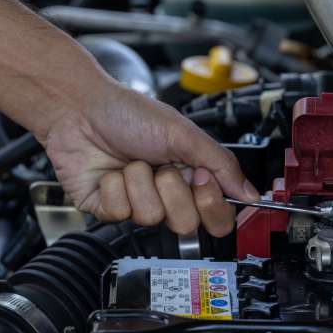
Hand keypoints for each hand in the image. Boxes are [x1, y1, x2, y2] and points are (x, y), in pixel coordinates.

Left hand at [41, 83, 260, 236]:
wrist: (80, 108)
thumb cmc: (128, 113)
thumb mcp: (183, 133)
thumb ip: (221, 164)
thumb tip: (252, 194)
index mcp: (189, 177)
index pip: (216, 216)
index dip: (210, 203)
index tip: (199, 177)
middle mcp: (165, 195)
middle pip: (186, 224)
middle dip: (172, 191)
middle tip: (162, 167)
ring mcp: (136, 204)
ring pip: (151, 217)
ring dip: (140, 182)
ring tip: (130, 162)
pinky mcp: (107, 210)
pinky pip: (120, 213)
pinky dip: (114, 187)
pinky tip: (109, 171)